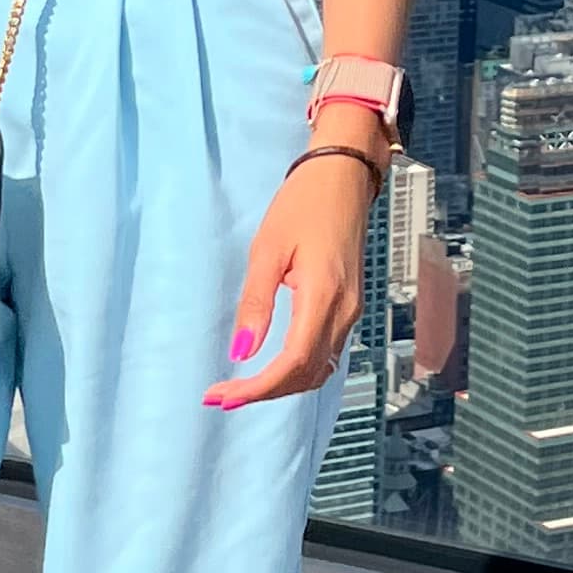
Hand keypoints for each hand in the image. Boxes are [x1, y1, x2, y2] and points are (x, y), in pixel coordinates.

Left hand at [205, 143, 376, 409]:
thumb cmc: (303, 204)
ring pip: (319, 370)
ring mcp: (352, 311)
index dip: (257, 388)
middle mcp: (345, 311)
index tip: (221, 394)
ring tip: (241, 386)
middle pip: (306, 375)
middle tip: (220, 395)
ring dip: (281, 386)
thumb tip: (241, 352)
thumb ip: (255, 302)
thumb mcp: (268, 249)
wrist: (344, 178)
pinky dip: (297, 370)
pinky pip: (326, 353)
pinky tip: (271, 367)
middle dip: (264, 392)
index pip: (293, 363)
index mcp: (324, 296)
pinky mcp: (350, 306)